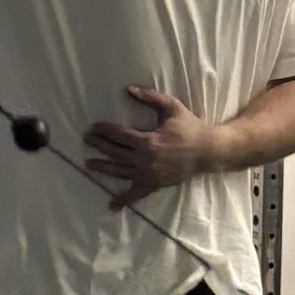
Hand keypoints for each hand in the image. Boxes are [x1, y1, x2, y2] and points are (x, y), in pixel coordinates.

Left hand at [83, 85, 217, 206]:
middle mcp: (145, 160)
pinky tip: (112, 205)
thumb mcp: (171, 107)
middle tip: (87, 140)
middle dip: (99, 145)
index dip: (104, 130)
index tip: (93, 128)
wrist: (207, 151)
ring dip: (103, 168)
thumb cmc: (189, 127)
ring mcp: (149, 174)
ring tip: (89, 165)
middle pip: (115, 152)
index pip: (119, 135)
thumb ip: (150, 97)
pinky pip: (136, 194)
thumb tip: (128, 88)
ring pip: (120, 172)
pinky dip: (123, 200)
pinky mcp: (154, 184)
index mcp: (148, 141)